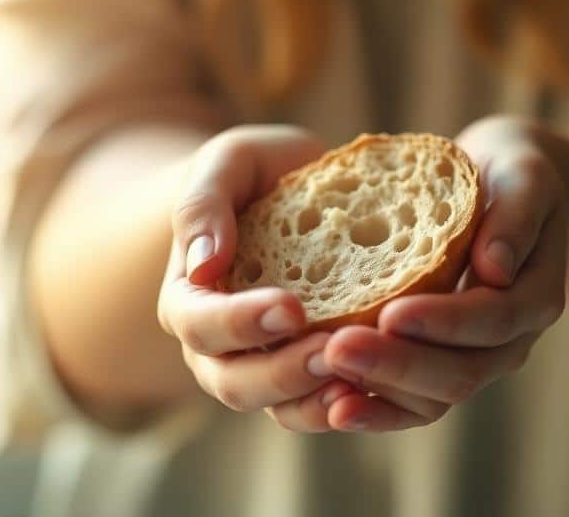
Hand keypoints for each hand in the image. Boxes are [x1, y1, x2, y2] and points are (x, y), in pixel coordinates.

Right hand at [158, 125, 354, 428]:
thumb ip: (203, 204)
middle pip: (235, 381)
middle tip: (333, 350)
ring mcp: (262, 362)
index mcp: (190, 296)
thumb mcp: (227, 164)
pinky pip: (318, 402)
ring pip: (278, 404)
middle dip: (283, 372)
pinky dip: (346, 402)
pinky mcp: (305, 369)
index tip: (291, 306)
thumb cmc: (254, 174)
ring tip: (360, 377)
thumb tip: (203, 265)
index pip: (200, 324)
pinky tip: (379, 384)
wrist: (292, 191)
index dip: (240, 322)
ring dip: (317, 398)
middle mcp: (219, 343)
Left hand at [320, 117, 567, 430]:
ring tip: (323, 378)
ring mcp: (475, 358)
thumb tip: (495, 269)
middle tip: (337, 349)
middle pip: (460, 372)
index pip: (493, 319)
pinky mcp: (440, 363)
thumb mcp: (523, 174)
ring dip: (378, 391)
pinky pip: (412, 401)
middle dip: (397, 364)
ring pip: (433, 398)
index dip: (444, 321)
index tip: (390, 312)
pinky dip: (375, 408)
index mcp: (535, 296)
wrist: (497, 190)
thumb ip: (515, 215)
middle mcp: (508, 340)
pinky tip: (333, 406)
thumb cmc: (506, 175)